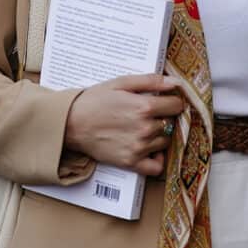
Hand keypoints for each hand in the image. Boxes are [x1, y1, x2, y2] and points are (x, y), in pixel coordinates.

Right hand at [64, 74, 184, 177]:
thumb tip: (176, 83)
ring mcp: (139, 147)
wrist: (71, 123)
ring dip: (160, 135)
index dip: (172, 101)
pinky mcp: (131, 163)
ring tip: (143, 128)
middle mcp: (145, 129)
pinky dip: (157, 159)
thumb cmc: (94, 100)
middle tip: (149, 114)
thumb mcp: (121, 83)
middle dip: (164, 117)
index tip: (165, 101)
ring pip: (165, 142)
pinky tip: (149, 149)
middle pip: (171, 123)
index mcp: (144, 107)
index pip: (177, 105)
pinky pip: (157, 166)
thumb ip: (151, 81)